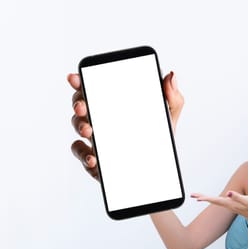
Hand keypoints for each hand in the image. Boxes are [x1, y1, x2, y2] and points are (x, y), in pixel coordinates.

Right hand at [67, 70, 183, 180]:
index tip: (75, 77)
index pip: (95, 88)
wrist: (157, 172)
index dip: (81, 81)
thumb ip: (173, 99)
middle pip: (81, 105)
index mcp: (115, 106)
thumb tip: (171, 76)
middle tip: (82, 107)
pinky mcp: (94, 159)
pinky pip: (82, 154)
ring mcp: (95, 139)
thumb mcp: (168, 120)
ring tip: (88, 131)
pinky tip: (93, 158)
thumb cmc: (158, 142)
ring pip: (78, 127)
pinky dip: (84, 154)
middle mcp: (101, 120)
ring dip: (80, 126)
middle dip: (78, 103)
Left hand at [191, 191, 247, 224]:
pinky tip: (210, 198)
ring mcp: (228, 204)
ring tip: (196, 196)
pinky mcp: (231, 204)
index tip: (196, 198)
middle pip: (212, 200)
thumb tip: (228, 193)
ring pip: (214, 201)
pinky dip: (212, 199)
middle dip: (202, 197)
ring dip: (205, 198)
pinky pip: (218, 201)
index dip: (205, 198)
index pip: (215, 200)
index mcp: (229, 203)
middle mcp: (227, 204)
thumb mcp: (247, 200)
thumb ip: (237, 197)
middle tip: (192, 195)